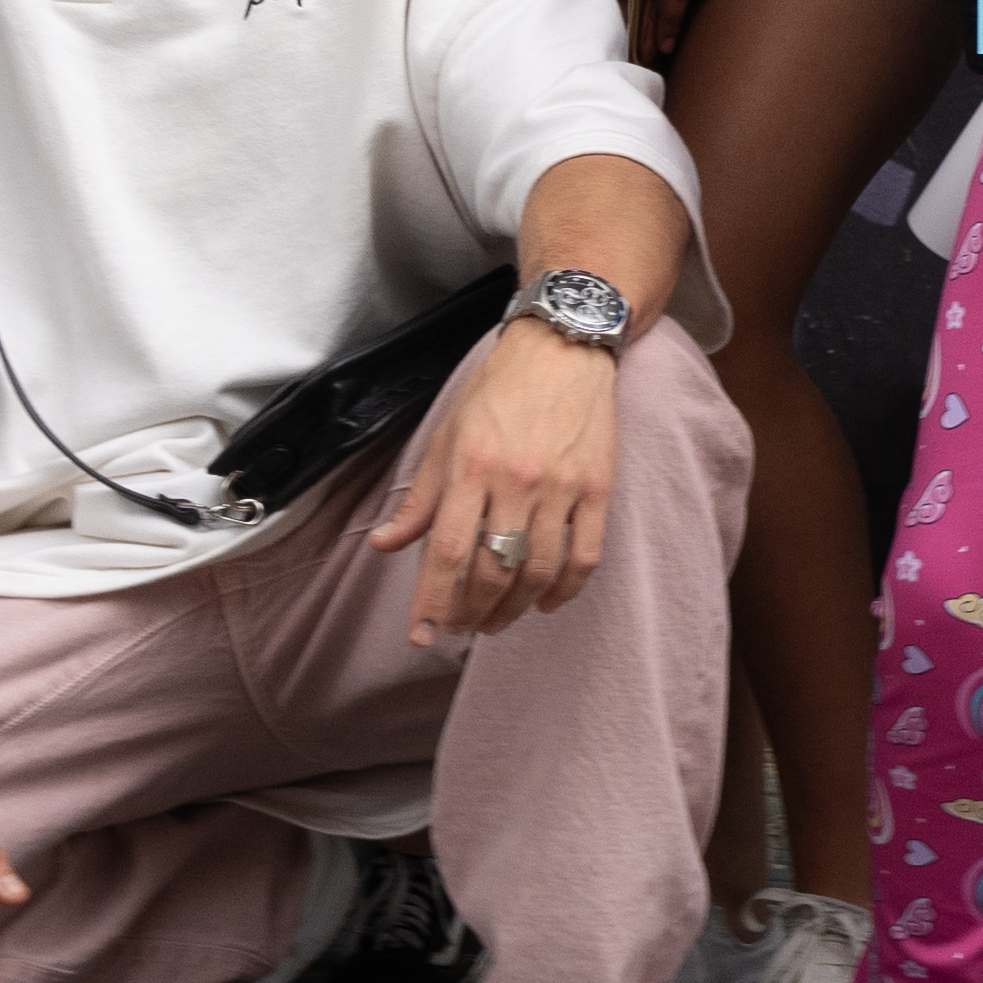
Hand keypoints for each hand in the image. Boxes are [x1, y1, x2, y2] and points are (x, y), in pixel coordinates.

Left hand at [370, 323, 621, 645]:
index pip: (447, 551)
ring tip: (496, 622)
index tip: (421, 634)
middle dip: (471, 612)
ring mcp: (561, 487)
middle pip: (492, 571)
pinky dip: (566, 590)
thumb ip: (418, 498)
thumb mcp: (446, 436)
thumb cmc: (498, 390)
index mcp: (471, 466)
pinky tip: (547, 603)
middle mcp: (516, 480)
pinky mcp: (598, 489)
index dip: (433, 601)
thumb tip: (384, 544)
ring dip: (514, 609)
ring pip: (538, 572)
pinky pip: (585, 556)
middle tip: (460, 628)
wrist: (563, 347)